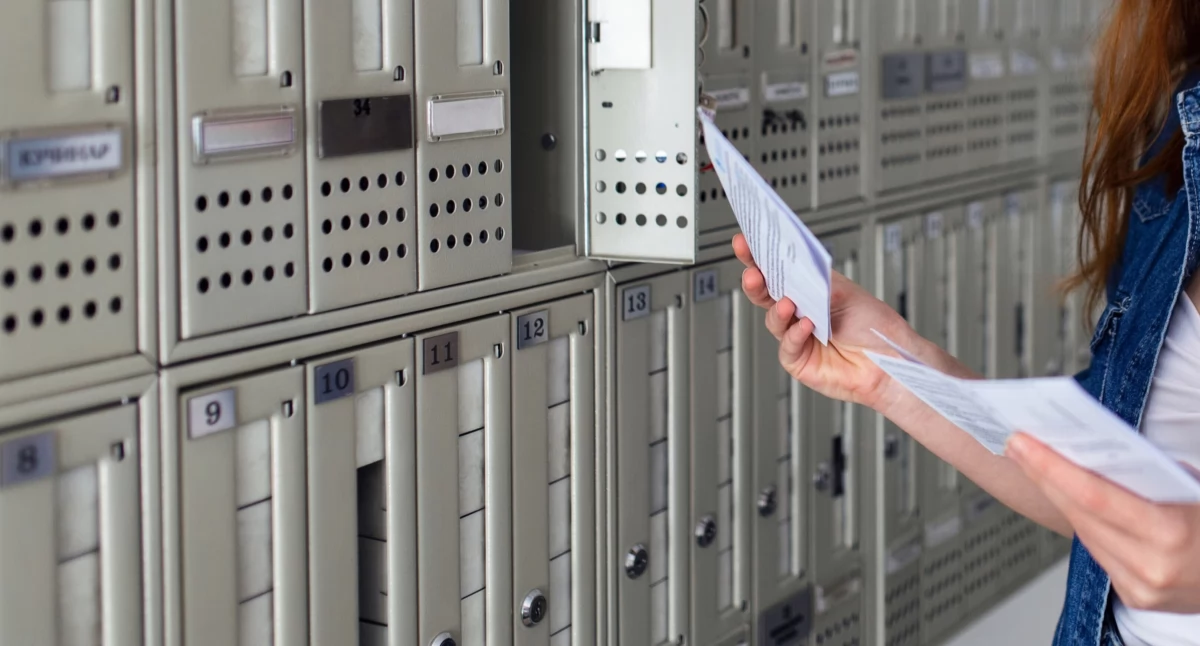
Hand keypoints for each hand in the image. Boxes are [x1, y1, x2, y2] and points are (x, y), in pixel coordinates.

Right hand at [733, 233, 913, 409]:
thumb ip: (814, 283)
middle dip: (756, 281)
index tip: (746, 242)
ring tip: (788, 305)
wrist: (891, 362)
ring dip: (778, 311)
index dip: (760, 256)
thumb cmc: (875, 327)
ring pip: (773, 319)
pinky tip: (807, 328)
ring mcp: (797, 335)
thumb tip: (791, 274)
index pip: (780, 268)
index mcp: (812, 288)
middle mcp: (802, 310)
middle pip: (767, 293)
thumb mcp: (845, 293)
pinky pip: (787, 346)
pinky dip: (795, 335)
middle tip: (753, 274)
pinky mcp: (798, 359)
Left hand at [1007, 433, 1199, 612]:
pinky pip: (1100, 552)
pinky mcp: (1139, 597)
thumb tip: (1099, 452)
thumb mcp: (1198, 488)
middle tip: (1018, 445)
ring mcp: (1144, 588)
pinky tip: (1066, 497)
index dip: (1052, 468)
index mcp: (1172, 533)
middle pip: (1080, 514)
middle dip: (1043, 476)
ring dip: (1057, 498)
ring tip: (1034, 463)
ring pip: (1085, 533)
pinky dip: (1084, 523)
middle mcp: (1152, 567)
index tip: (1024, 443)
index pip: (1093, 496)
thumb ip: (1153, 475)